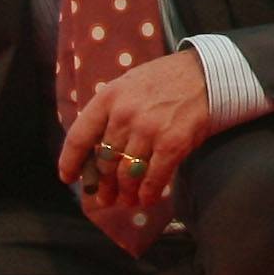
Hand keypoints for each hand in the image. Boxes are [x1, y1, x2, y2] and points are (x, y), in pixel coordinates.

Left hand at [58, 48, 216, 211]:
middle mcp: (124, 115)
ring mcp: (148, 130)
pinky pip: (153, 178)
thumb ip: (111, 112)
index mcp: (108, 98)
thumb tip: (96, 150)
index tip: (68, 178)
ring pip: (126, 174)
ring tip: (127, 200)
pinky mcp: (172, 144)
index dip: (70, 162)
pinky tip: (147, 199)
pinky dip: (148, 194)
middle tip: (105, 198)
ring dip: (125, 193)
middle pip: (104, 161)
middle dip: (103, 185)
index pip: (79, 137)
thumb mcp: (128, 85)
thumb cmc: (164, 80)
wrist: (206, 74)